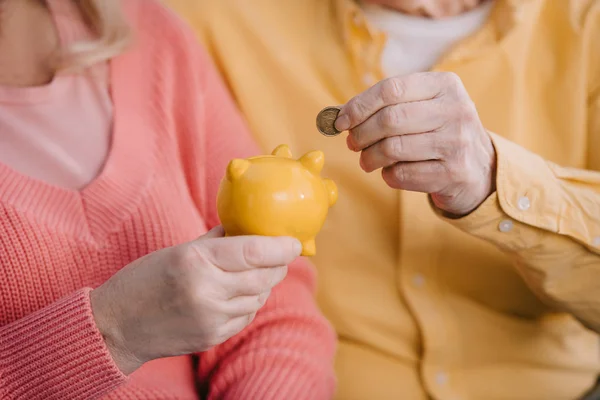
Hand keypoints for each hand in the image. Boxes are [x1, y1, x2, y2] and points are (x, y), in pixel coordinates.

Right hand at [90, 226, 300, 374]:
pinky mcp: (212, 337)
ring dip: (264, 284)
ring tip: (255, 273)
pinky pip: (246, 316)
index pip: (254, 252)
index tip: (294, 243)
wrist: (116, 326)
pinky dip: (250, 303)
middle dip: (278, 265)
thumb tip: (248, 229)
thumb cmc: (143, 280)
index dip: (281, 247)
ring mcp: (211, 318)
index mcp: (196, 261)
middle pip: (263, 277)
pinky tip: (238, 294)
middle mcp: (207, 291)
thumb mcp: (177, 250)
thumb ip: (216, 240)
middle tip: (282, 255)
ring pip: (258, 298)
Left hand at [335, 72, 496, 216]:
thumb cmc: (438, 132)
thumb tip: (338, 114)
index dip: (359, 106)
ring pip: (393, 148)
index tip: (340, 121)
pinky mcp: (453, 172)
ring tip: (367, 160)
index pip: (391, 88)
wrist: (479, 168)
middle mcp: (456, 110)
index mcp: (445, 85)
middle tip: (352, 143)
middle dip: (361, 134)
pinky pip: (402, 174)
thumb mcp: (423, 108)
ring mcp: (457, 142)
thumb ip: (386, 105)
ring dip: (370, 158)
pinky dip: (388, 175)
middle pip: (389, 119)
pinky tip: (391, 172)